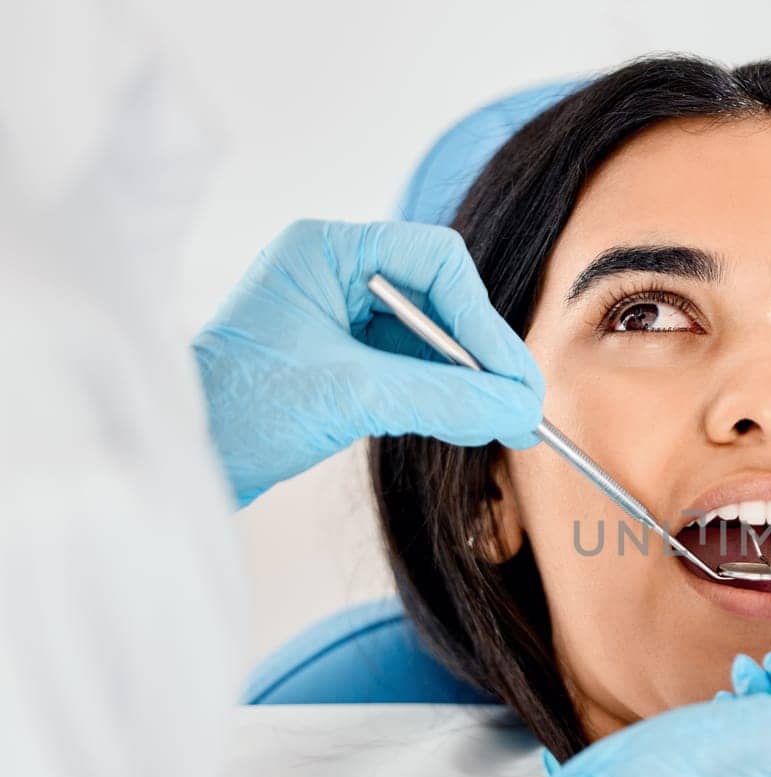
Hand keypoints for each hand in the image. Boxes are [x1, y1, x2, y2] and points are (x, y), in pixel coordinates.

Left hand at [193, 219, 542, 506]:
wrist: (180, 465)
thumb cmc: (236, 413)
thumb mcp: (351, 398)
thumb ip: (442, 398)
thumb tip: (517, 409)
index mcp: (324, 250)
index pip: (435, 261)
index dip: (482, 319)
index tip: (511, 377)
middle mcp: (333, 272)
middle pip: (440, 297)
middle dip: (481, 353)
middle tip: (522, 404)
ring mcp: (336, 316)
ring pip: (430, 336)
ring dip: (467, 378)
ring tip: (506, 421)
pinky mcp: (338, 359)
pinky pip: (411, 367)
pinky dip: (443, 395)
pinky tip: (468, 423)